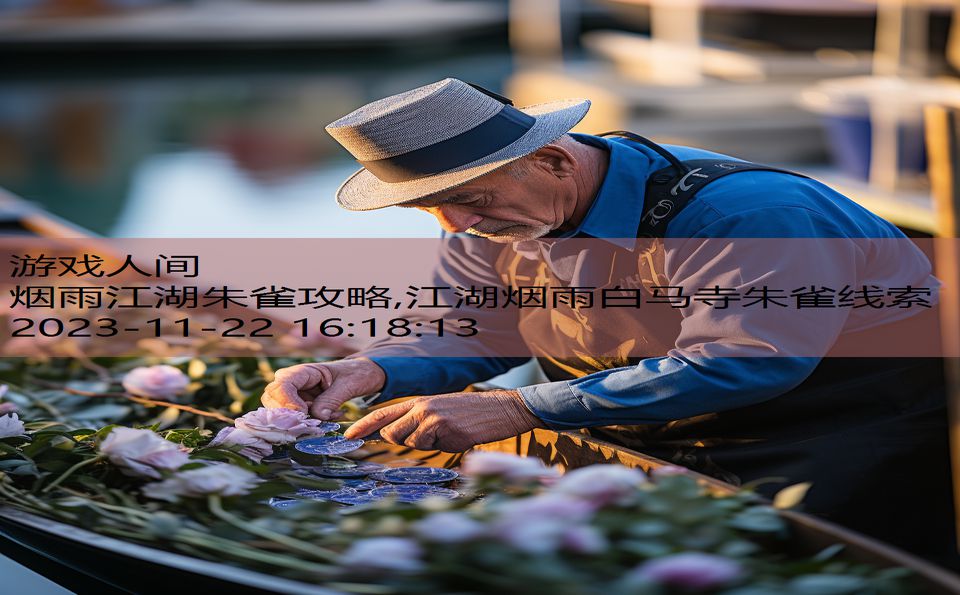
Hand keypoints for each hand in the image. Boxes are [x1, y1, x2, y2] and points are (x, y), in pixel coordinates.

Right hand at [261, 358, 385, 419]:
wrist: (362, 376)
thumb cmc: (356, 374)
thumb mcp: (349, 384)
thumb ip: (332, 399)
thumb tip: (318, 416)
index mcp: (304, 371)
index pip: (282, 385)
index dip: (288, 402)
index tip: (304, 413)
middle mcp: (294, 383)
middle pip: (272, 399)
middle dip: (291, 415)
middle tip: (315, 420)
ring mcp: (294, 397)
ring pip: (281, 414)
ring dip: (303, 422)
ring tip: (329, 415)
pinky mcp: (300, 409)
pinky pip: (295, 421)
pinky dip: (311, 425)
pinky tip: (331, 416)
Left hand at [343, 389, 546, 451]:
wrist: (500, 409)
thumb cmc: (471, 416)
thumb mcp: (440, 413)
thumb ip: (418, 423)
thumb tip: (401, 439)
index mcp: (418, 401)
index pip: (382, 414)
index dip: (362, 426)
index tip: (346, 436)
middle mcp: (420, 405)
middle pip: (391, 433)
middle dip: (404, 442)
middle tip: (431, 437)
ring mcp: (431, 415)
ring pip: (409, 441)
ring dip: (427, 445)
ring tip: (448, 434)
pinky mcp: (443, 426)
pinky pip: (429, 445)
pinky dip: (442, 446)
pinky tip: (457, 436)